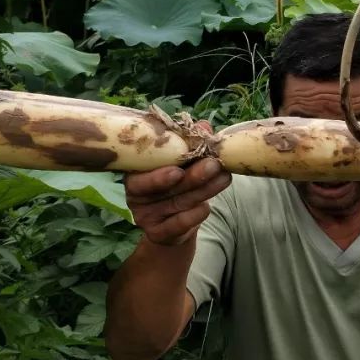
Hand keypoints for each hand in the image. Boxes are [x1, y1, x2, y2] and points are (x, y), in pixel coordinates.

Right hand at [123, 123, 229, 247]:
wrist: (173, 222)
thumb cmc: (175, 183)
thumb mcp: (181, 162)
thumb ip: (189, 143)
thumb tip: (204, 126)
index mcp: (135, 171)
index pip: (141, 172)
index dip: (158, 174)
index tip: (178, 170)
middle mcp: (135, 194)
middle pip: (166, 187)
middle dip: (193, 176)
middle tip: (214, 165)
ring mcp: (145, 216)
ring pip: (178, 202)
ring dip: (204, 190)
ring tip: (224, 177)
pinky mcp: (157, 233)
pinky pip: (180, 223)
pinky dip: (196, 214)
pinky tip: (207, 206)